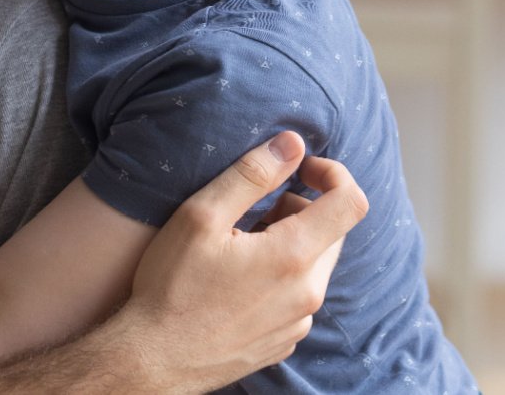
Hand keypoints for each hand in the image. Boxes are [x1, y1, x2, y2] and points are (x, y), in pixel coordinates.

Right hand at [115, 131, 368, 390]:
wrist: (153, 359)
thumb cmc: (171, 286)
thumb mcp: (201, 216)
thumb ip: (251, 174)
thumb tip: (293, 144)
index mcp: (294, 256)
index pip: (351, 202)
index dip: (332, 173)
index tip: (300, 168)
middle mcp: (308, 293)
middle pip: (334, 232)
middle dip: (302, 209)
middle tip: (252, 211)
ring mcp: (298, 322)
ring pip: (315, 265)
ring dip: (290, 244)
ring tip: (238, 247)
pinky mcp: (284, 341)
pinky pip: (298, 296)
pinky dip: (280, 277)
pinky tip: (236, 281)